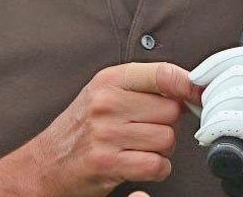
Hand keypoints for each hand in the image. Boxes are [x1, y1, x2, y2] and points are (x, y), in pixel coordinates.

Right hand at [30, 62, 201, 194]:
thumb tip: (190, 86)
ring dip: (162, 149)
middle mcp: (107, 103)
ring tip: (140, 148)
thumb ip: (144, 85)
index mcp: (110, 80)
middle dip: (168, 124)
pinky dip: (157, 169)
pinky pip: (155, 164)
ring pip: (166, 139)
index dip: (188, 85)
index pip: (163, 74)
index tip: (199, 94)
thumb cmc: (82, 127)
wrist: (43, 164)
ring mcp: (105, 133)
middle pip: (171, 111)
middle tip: (149, 130)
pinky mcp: (106, 162)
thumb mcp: (106, 92)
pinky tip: (142, 165)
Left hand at [190, 46, 242, 196]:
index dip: (217, 62)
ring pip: (235, 94)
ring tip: (207, 132)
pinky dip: (214, 128)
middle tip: (203, 117)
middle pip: (237, 73)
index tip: (196, 78)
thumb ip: (236, 103)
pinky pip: (238, 120)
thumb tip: (199, 89)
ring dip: (210, 113)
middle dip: (209, 94)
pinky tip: (208, 139)